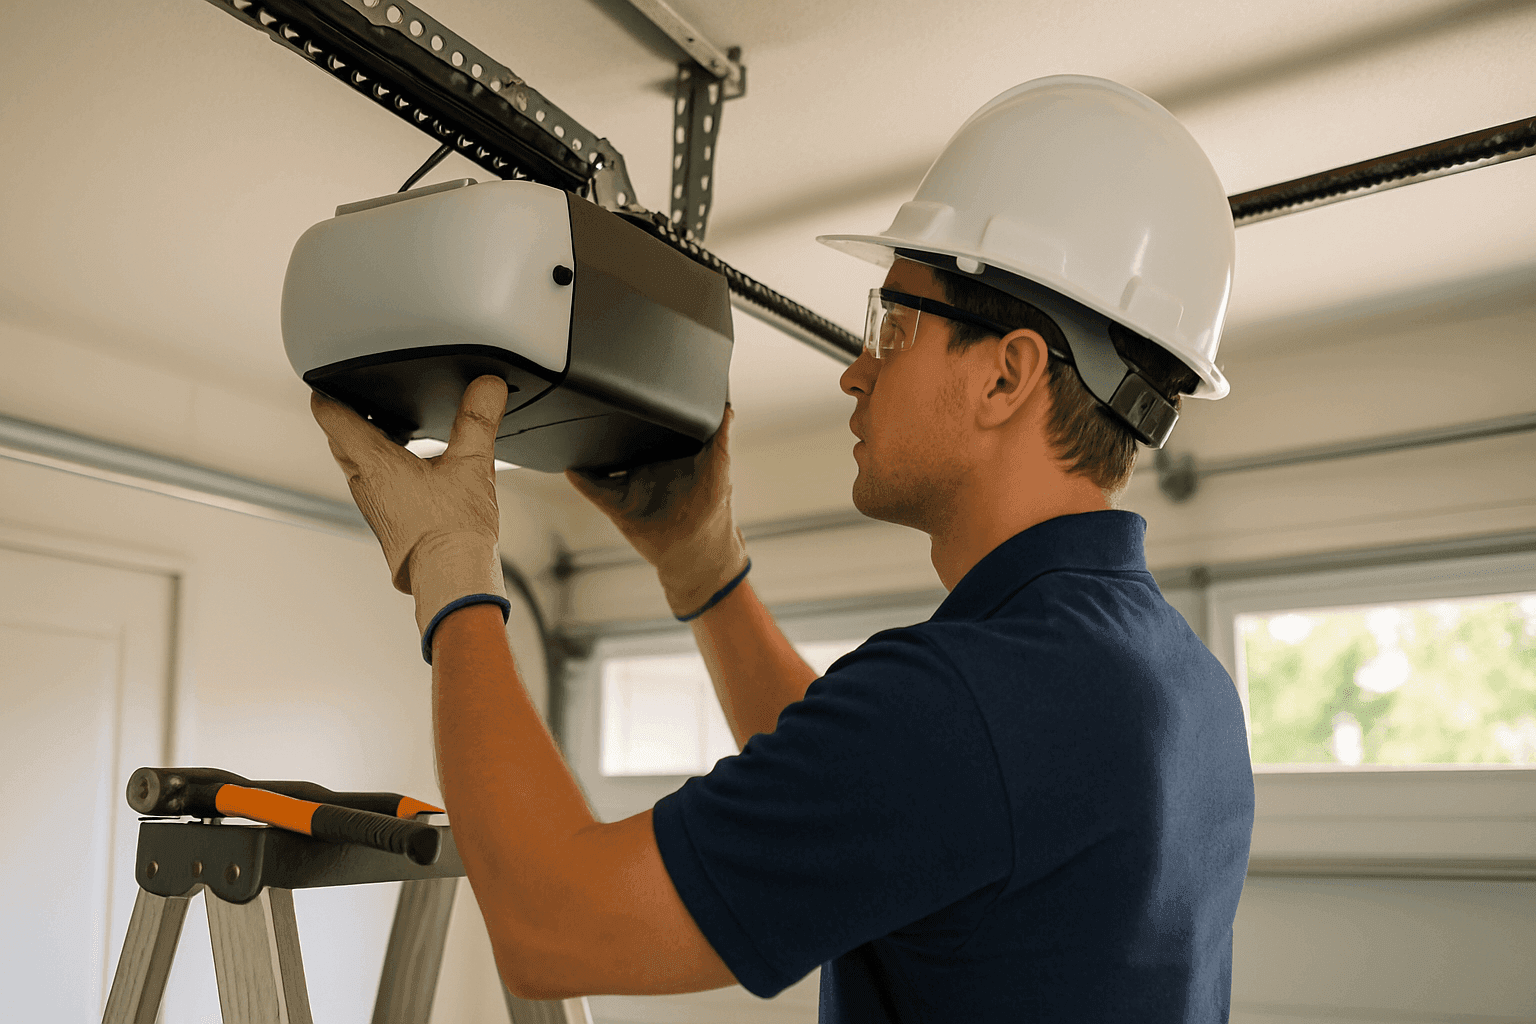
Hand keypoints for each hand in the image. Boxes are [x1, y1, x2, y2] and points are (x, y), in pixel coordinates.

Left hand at [311, 375, 507, 642]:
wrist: (452, 582)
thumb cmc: (453, 533)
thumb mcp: (472, 466)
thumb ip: (477, 420)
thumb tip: (488, 385)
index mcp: (375, 464)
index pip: (332, 418)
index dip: (327, 393)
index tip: (326, 379)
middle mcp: (366, 485)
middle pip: (342, 442)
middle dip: (348, 419)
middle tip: (361, 399)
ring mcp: (376, 508)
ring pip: (359, 466)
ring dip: (369, 446)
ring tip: (392, 429)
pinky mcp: (390, 524)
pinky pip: (378, 488)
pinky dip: (387, 470)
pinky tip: (416, 470)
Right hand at [566, 406, 746, 618]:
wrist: (699, 554)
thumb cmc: (713, 510)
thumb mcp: (719, 468)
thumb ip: (721, 438)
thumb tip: (728, 408)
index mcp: (667, 454)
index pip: (649, 427)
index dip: (639, 412)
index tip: (630, 392)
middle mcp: (645, 467)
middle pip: (620, 443)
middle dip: (606, 428)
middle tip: (596, 404)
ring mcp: (630, 486)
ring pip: (602, 464)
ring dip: (589, 451)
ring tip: (576, 431)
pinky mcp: (619, 507)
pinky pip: (595, 490)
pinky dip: (582, 480)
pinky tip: (574, 468)